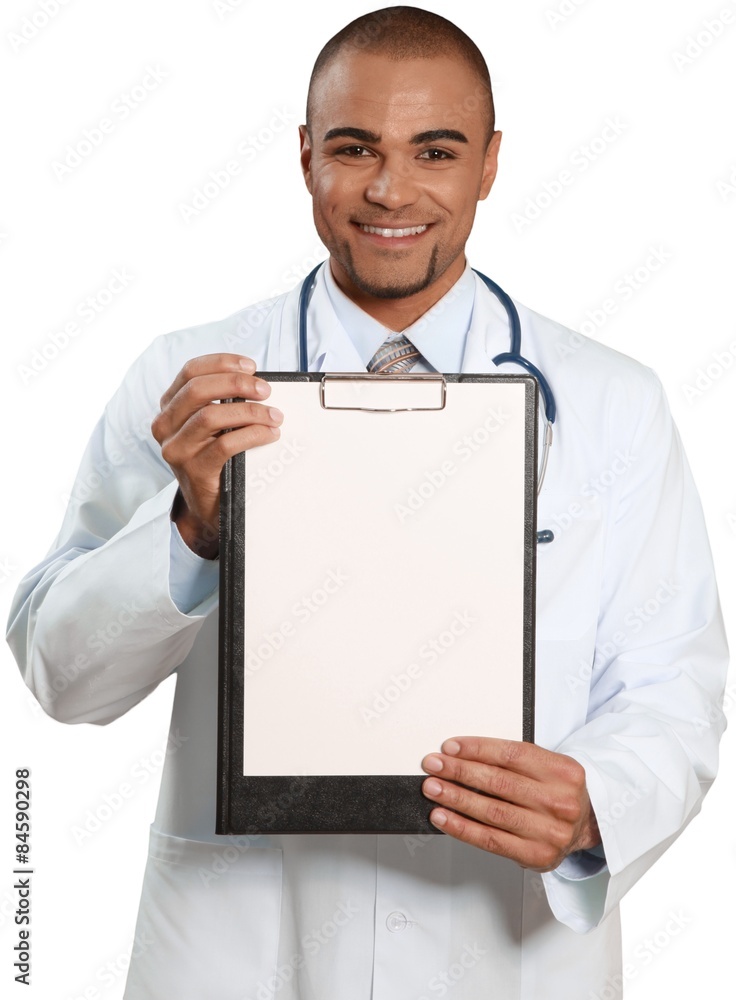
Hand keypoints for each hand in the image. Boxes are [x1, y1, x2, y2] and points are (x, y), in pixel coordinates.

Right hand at [151, 354, 282, 557]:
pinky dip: (252, 435)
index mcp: (170, 407)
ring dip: (250, 411)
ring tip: (274, 416)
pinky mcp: (194, 470)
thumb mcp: (211, 425)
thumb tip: (257, 381)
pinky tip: (269, 434)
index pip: (191, 371)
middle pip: (198, 389)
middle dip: (237, 383)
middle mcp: (166, 426)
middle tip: (265, 390)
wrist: (209, 505)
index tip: (251, 366)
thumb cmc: (215, 458)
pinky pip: (225, 445)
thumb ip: (222, 401)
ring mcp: (177, 449)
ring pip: (212, 416)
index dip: (222, 363)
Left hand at [421, 737, 600, 871]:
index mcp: (563, 771)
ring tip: (433, 788)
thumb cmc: (559, 791)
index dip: (477, 749)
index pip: (511, 755)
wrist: (590, 824)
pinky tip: (444, 817)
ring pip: (492, 812)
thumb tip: (461, 757)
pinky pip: (491, 841)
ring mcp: (549, 831)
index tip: (450, 747)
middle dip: (460, 772)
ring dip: (456, 799)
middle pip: (499, 783)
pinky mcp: (537, 855)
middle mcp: (559, 801)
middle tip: (434, 765)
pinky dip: (462, 828)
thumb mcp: (548, 766)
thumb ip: (512, 761)